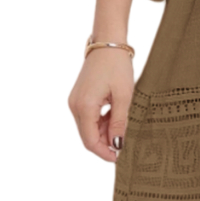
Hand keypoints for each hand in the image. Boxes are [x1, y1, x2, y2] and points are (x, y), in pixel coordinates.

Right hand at [67, 47, 133, 162]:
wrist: (108, 42)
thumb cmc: (117, 66)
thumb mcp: (123, 96)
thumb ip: (119, 123)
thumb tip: (117, 146)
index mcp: (84, 107)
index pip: (90, 141)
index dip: (104, 153)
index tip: (119, 158)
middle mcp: (75, 106)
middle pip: (88, 136)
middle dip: (105, 143)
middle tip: (125, 143)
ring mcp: (75, 101)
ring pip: (88, 127)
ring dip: (104, 132)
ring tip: (123, 125)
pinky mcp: (79, 97)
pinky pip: (88, 117)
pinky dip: (101, 121)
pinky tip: (115, 115)